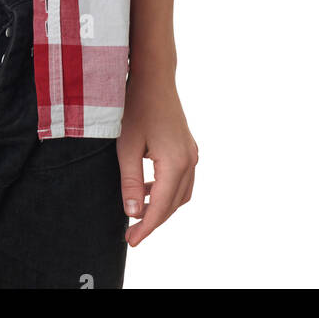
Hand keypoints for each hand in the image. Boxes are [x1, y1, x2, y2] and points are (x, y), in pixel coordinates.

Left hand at [117, 69, 196, 245]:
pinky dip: (167, 191)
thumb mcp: (127, 148)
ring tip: (137, 214)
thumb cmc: (137, 107)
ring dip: (162, 207)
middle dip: (153, 221)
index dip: (146, 227)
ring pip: (181, 193)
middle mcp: (190, 160)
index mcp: (176, 163)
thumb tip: (133, 214)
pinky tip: (148, 189)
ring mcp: (191, 152)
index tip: (130, 241)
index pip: (162, 207)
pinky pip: (182, 179)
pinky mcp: (187, 146)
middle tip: (131, 234)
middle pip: (174, 204)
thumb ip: (131, 183)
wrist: (153, 76)